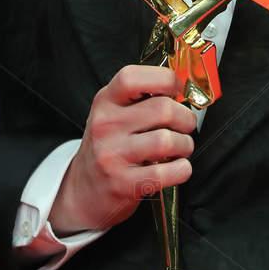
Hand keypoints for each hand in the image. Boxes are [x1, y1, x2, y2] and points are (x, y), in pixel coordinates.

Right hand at [49, 64, 198, 234]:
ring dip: (185, 145)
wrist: (83, 191)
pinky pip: (167, 172)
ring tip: (179, 148)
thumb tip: (181, 88)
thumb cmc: (107, 148)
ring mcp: (113, 155)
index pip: (133, 78)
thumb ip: (141, 98)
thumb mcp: (112, 114)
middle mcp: (106, 125)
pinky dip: (182, 169)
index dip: (165, 79)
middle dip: (185, 118)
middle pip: (163, 109)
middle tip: (184, 125)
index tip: (177, 90)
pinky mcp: (123, 183)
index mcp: (105, 102)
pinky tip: (176, 167)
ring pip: (168, 141)